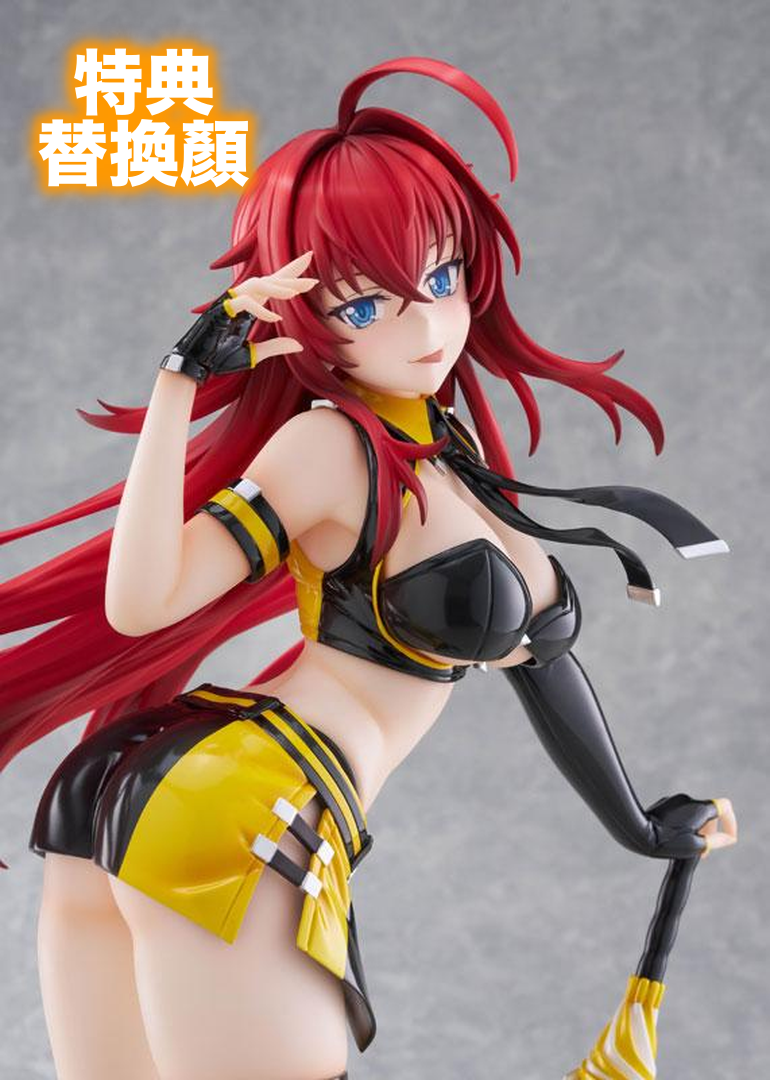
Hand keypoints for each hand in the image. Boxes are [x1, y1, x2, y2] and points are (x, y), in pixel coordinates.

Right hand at [160, 250, 317, 384]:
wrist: (197, 365)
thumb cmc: (220, 357)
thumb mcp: (256, 354)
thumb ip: (276, 346)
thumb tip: (299, 345)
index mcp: (250, 305)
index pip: (274, 283)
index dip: (291, 272)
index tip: (310, 260)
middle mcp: (241, 298)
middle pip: (269, 279)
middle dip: (291, 276)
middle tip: (313, 279)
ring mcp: (229, 302)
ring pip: (257, 284)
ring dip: (277, 288)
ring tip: (297, 293)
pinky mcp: (221, 310)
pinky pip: (244, 302)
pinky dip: (260, 310)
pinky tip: (276, 318)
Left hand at [645, 792, 737, 858]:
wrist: (638, 832)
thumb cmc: (667, 842)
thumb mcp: (696, 846)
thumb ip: (716, 841)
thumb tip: (729, 839)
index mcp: (699, 808)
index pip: (725, 808)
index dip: (730, 822)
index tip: (728, 838)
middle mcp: (689, 800)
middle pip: (710, 814)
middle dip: (711, 831)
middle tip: (705, 850)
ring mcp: (675, 800)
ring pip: (695, 814)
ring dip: (697, 829)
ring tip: (689, 847)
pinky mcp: (664, 803)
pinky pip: (681, 813)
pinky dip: (685, 825)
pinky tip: (675, 838)